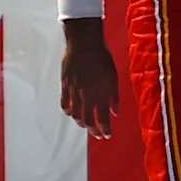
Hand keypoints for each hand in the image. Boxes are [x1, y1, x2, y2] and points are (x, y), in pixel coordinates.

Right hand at [60, 18, 118, 137]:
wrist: (84, 44)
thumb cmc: (102, 58)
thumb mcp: (114, 77)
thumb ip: (114, 97)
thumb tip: (116, 112)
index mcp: (101, 95)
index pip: (103, 120)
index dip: (105, 130)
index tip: (107, 136)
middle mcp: (86, 97)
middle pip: (88, 121)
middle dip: (93, 131)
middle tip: (97, 135)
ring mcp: (74, 92)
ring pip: (75, 114)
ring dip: (81, 123)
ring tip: (85, 125)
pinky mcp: (65, 85)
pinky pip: (64, 103)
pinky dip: (68, 111)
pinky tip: (70, 113)